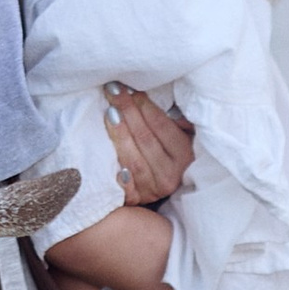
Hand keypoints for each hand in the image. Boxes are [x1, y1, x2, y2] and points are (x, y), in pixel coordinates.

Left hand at [105, 84, 193, 207]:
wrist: (166, 185)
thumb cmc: (170, 153)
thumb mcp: (181, 136)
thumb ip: (173, 120)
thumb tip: (154, 98)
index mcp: (184, 156)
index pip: (162, 126)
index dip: (144, 106)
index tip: (130, 89)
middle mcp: (170, 175)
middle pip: (145, 140)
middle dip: (128, 113)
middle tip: (113, 92)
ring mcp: (152, 189)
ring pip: (132, 159)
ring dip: (118, 134)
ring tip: (109, 113)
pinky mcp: (135, 199)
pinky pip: (122, 184)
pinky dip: (114, 168)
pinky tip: (104, 151)